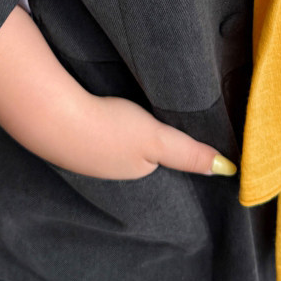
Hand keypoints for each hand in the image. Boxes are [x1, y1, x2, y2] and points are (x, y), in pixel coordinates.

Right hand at [0, 3, 236, 181]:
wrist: (51, 117)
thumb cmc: (109, 128)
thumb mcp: (157, 139)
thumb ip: (189, 153)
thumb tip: (228, 170)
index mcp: (135, 172)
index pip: (158, 161)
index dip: (167, 146)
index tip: (173, 129)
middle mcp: (110, 170)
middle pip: (134, 154)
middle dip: (141, 140)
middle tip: (149, 116)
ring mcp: (84, 157)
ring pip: (110, 143)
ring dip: (117, 130)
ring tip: (127, 111)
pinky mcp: (65, 137)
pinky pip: (88, 132)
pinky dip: (96, 123)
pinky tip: (97, 108)